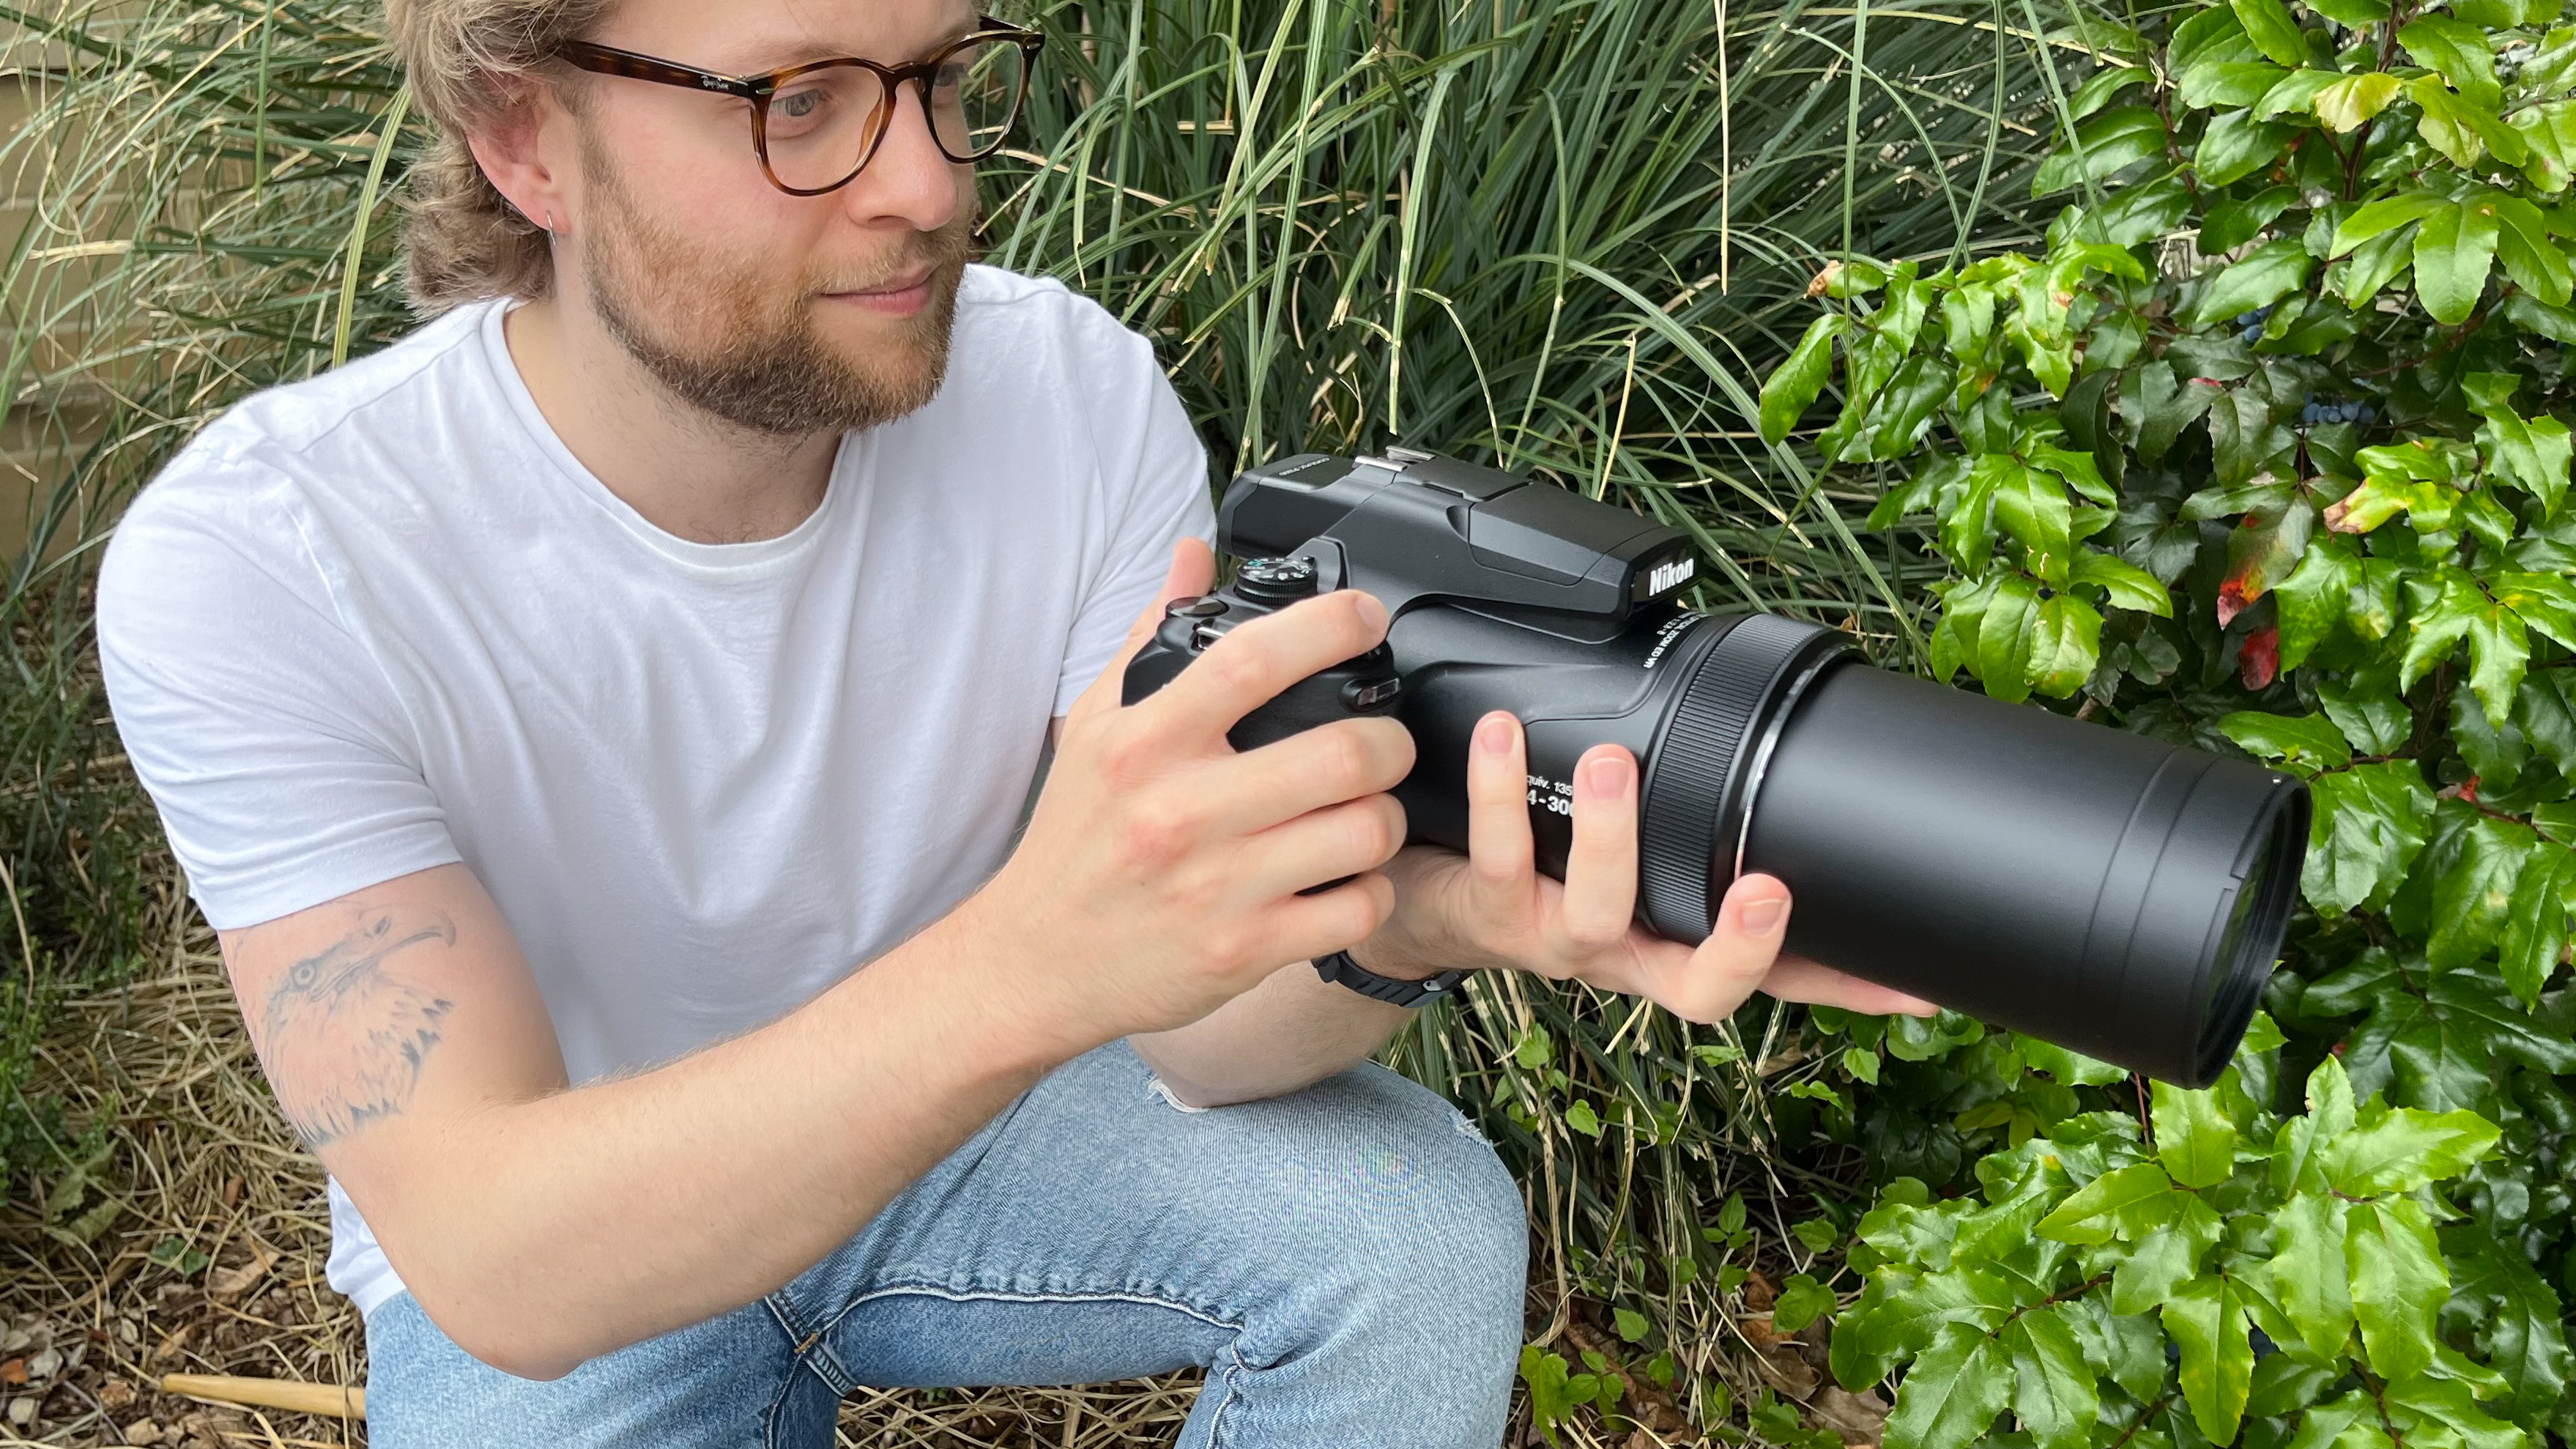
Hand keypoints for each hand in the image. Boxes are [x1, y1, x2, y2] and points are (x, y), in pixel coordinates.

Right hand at [966, 539, 1416, 1054]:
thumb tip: (1192, 554)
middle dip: (1390, 739)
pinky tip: (1352, 876)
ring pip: (1362, 832)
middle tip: (1387, 739)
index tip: (1364, 617)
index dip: (1326, 626)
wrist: (1033, 961)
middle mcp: (1179, 811)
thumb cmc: (1074, 840)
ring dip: (1386, 815)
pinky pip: (1354, 910)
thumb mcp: (1094, 728)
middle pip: (1339, 753)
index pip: (1249, 661)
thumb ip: (1149, 636)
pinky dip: (1372, 890)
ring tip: (1369, 808)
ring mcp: (1216, 887)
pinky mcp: (1243, 951)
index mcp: (1143, 744)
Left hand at [1358, 710, 1938, 1024]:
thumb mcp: (1629, 855)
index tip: (1916, 984)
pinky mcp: (1487, 910)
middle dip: (1740, 948)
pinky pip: (1499, 855)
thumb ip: (1688, 820)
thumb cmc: (1543, 865)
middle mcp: (1625, 955)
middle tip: (1769, 889)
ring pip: (1596, 913)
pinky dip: (1501, 790)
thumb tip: (1773, 743)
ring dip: (1611, 838)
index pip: (1779, 978)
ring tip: (1618, 763)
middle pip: (1699, 990)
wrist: (1421, 901)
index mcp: (1675, 941)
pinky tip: (1505, 732)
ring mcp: (1556, 939)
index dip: (1846, 988)